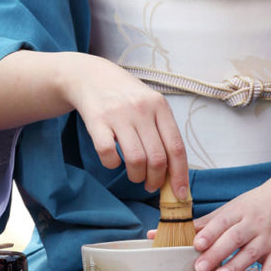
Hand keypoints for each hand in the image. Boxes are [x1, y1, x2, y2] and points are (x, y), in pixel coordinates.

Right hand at [64, 54, 187, 194]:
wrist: (91, 77)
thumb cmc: (125, 96)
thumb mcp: (149, 104)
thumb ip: (161, 131)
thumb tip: (173, 171)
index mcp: (160, 106)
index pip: (176, 147)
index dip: (180, 174)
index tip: (179, 193)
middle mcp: (141, 110)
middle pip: (157, 158)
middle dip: (156, 180)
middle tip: (151, 185)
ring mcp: (118, 115)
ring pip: (135, 159)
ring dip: (136, 176)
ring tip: (134, 176)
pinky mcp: (97, 121)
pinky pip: (108, 154)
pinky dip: (112, 165)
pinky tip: (113, 161)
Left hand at [190, 144, 270, 270]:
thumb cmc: (255, 206)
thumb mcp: (233, 207)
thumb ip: (209, 222)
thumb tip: (181, 231)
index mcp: (240, 211)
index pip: (223, 222)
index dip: (210, 233)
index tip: (196, 244)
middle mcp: (255, 224)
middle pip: (234, 239)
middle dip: (216, 254)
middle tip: (199, 268)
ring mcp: (270, 239)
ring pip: (251, 254)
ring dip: (235, 267)